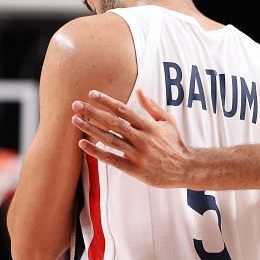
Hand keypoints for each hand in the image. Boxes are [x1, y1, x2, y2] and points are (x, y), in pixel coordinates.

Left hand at [71, 89, 190, 187]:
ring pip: (109, 139)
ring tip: (76, 120)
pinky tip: (83, 144)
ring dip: (90, 129)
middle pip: (113, 123)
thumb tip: (139, 90)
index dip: (106, 101)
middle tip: (76, 105)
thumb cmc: (174, 142)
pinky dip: (96, 152)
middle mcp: (142, 138)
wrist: (184, 168)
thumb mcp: (167, 121)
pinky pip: (111, 159)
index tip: (91, 94)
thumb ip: (151, 106)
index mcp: (149, 125)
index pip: (123, 110)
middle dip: (93, 113)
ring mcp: (137, 154)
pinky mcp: (134, 169)